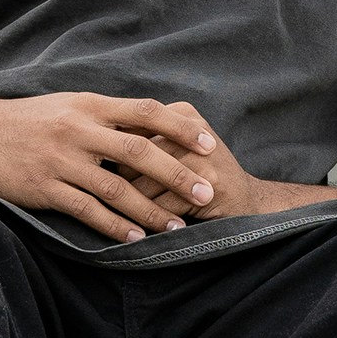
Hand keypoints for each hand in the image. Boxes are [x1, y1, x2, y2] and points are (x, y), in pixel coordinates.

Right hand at [0, 92, 221, 243]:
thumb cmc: (24, 121)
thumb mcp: (66, 106)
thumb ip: (103, 116)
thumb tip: (146, 125)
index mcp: (88, 105)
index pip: (145, 112)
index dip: (180, 128)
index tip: (209, 144)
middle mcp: (78, 129)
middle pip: (139, 151)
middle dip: (177, 174)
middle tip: (206, 193)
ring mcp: (60, 160)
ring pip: (116, 187)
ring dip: (149, 210)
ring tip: (175, 227)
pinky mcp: (43, 188)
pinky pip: (86, 210)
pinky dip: (113, 226)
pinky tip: (134, 238)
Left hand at [114, 104, 295, 224]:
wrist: (246, 201)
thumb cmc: (198, 175)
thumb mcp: (175, 146)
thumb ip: (142, 138)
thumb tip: (90, 145)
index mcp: (182, 112)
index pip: (128, 132)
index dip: (115, 157)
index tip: (105, 172)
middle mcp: (193, 130)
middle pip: (132, 158)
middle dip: (121, 184)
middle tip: (115, 198)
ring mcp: (202, 158)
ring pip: (142, 184)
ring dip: (134, 206)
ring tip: (137, 214)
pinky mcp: (208, 186)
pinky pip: (159, 206)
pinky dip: (152, 219)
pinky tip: (154, 224)